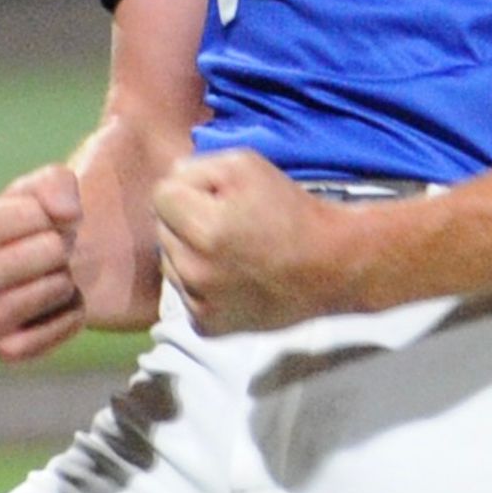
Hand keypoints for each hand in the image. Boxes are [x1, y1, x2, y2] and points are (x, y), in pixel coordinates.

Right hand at [0, 164, 91, 362]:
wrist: (64, 266)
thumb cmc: (46, 222)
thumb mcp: (51, 185)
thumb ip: (56, 183)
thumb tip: (65, 215)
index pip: (34, 215)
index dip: (53, 215)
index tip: (43, 222)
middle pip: (47, 254)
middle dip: (62, 249)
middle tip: (54, 253)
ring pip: (49, 293)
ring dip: (65, 283)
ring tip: (56, 277)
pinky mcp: (7, 351)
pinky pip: (54, 332)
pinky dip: (69, 318)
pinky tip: (61, 306)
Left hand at [151, 151, 357, 333]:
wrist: (330, 267)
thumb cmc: (291, 211)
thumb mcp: (246, 165)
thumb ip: (197, 167)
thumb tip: (170, 180)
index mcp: (204, 230)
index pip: (161, 196)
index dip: (190, 188)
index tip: (221, 196)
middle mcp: (196, 272)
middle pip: (162, 230)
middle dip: (187, 221)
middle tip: (229, 223)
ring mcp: (200, 304)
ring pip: (170, 262)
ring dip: (190, 252)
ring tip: (230, 251)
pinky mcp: (207, 326)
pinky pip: (184, 293)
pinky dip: (200, 283)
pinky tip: (230, 277)